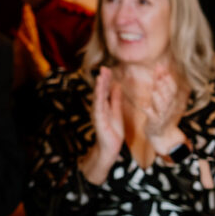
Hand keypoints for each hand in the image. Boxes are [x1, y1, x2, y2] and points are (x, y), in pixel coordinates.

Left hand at [15, 4, 51, 79]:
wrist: (41, 74)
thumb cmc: (35, 63)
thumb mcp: (30, 50)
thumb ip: (28, 40)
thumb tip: (24, 31)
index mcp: (34, 40)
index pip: (31, 26)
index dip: (28, 16)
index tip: (26, 6)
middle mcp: (35, 42)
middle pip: (32, 27)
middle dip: (28, 16)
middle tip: (26, 6)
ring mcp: (34, 49)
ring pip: (32, 35)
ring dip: (29, 25)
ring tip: (26, 16)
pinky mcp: (33, 56)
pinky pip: (29, 48)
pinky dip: (25, 42)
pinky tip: (21, 36)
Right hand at [81, 66, 124, 183]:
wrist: (110, 147)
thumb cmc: (112, 131)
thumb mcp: (116, 111)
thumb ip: (116, 99)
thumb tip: (116, 85)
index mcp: (104, 105)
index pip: (105, 90)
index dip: (106, 79)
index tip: (108, 68)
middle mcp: (99, 108)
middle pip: (100, 91)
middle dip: (102, 80)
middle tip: (104, 68)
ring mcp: (98, 113)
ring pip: (98, 97)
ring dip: (99, 86)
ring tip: (100, 76)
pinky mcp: (99, 119)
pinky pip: (98, 106)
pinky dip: (99, 97)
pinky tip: (99, 90)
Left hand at [141, 66, 187, 154]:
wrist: (162, 136)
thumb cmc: (161, 115)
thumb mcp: (163, 99)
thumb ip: (161, 86)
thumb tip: (160, 68)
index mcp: (171, 100)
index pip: (172, 86)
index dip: (167, 76)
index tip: (160, 65)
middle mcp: (169, 107)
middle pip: (168, 93)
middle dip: (163, 83)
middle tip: (158, 72)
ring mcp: (162, 115)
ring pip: (162, 105)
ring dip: (158, 96)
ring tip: (154, 88)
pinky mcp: (155, 123)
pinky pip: (152, 116)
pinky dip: (148, 110)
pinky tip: (143, 105)